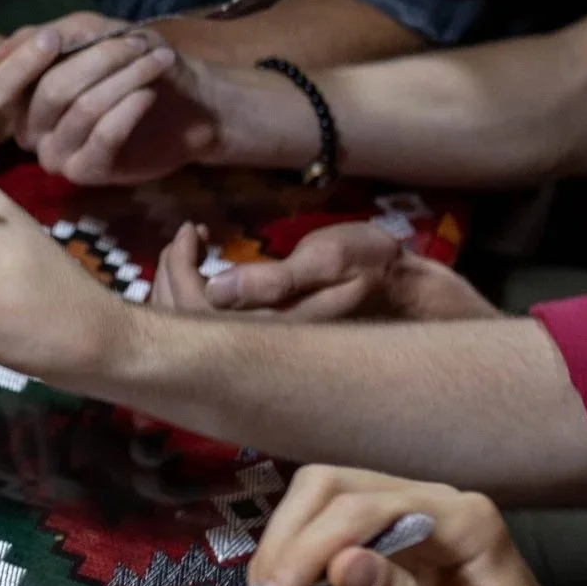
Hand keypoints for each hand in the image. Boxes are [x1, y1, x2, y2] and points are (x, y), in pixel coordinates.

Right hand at [0, 18, 226, 185]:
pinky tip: (148, 94)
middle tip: (138, 44)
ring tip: (156, 62)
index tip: (55, 39)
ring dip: (125, 78)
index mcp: (21, 98)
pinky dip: (129, 108)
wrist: (187, 104)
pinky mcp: (88, 173)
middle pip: (50, 92)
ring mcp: (56, 155)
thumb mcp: (93, 33)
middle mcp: (31, 130)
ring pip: (82, 110)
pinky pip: (103, 137)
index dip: (22, 63)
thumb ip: (49, 35)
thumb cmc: (132, 62)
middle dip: (98, 60)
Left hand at [152, 221, 496, 321]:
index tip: (191, 229)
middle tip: (187, 238)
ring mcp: (258, 356)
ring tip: (194, 251)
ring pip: (192, 332)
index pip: (192, 309)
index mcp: (267, 334)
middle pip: (181, 325)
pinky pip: (210, 333)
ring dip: (181, 288)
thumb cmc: (377, 272)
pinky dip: (198, 300)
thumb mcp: (335, 260)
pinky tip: (213, 275)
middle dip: (171, 276)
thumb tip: (216, 290)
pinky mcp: (264, 351)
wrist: (414, 303)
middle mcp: (254, 353)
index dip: (179, 267)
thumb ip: (277, 278)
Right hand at [245, 466, 586, 585]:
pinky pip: (326, 542)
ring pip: (320, 509)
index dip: (312, 548)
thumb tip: (340, 564)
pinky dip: (295, 572)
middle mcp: (432, 508)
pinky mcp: (386, 556)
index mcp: (463, 521)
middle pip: (333, 491)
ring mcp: (407, 528)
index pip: (366, 509)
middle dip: (288, 544)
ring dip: (282, 557)